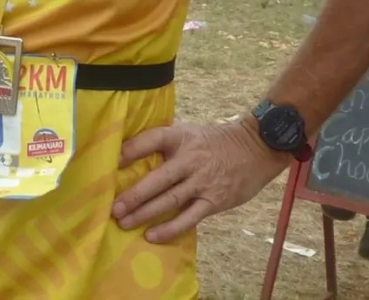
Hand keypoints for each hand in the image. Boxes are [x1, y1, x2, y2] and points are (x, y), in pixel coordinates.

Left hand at [111, 120, 290, 242]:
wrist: (256, 148)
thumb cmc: (215, 142)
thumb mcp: (189, 133)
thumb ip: (166, 143)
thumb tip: (130, 154)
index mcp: (181, 137)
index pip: (152, 140)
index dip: (131, 150)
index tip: (111, 162)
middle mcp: (190, 159)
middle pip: (157, 178)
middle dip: (133, 195)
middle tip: (113, 207)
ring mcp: (202, 182)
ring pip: (169, 200)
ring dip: (145, 213)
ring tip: (124, 223)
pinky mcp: (213, 201)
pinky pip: (188, 218)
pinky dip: (170, 228)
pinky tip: (152, 235)